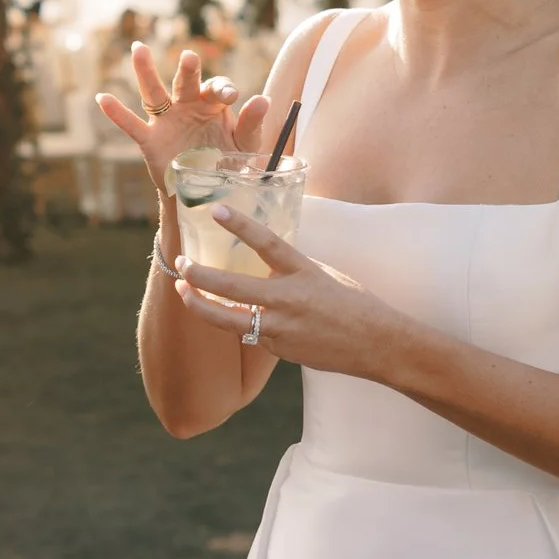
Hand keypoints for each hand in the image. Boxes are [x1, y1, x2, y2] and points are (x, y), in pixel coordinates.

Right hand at [96, 44, 271, 197]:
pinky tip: (102, 98)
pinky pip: (131, 125)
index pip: (217, 88)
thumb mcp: (244, 145)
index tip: (230, 95)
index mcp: (213, 105)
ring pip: (154, 93)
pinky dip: (117, 113)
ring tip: (138, 49)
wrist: (205, 192)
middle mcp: (188, 106)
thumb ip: (251, 123)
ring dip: (146, 72)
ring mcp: (167, 121)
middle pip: (186, 83)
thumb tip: (263, 99)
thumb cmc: (227, 162)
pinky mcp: (151, 140)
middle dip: (188, 71)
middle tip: (190, 57)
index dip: (222, 89)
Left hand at [171, 203, 411, 381]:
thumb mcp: (322, 274)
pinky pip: (250, 333)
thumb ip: (289, 269)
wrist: (377, 344)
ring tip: (184, 291)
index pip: (267, 242)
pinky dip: (239, 323)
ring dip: (200, 305)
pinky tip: (231, 315)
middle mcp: (289, 299)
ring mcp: (281, 327)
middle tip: (181, 263)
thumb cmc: (352, 303)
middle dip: (199, 275)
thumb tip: (260, 261)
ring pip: (228, 319)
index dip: (240, 224)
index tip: (215, 210)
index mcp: (303, 271)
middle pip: (232, 287)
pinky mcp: (279, 348)